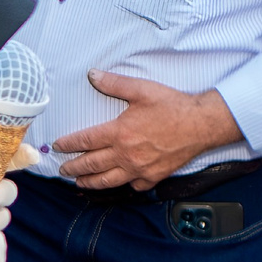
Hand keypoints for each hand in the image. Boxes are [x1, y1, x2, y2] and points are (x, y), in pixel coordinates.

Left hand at [51, 72, 241, 190]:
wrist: (202, 124)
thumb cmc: (173, 106)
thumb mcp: (141, 89)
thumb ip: (114, 83)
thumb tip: (92, 75)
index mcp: (119, 133)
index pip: (84, 141)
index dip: (68, 145)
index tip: (58, 146)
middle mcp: (126, 154)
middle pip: (91, 165)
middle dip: (74, 168)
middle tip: (62, 169)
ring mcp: (140, 168)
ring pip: (108, 180)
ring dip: (91, 182)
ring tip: (79, 183)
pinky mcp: (155, 175)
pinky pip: (135, 185)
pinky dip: (125, 185)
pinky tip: (120, 182)